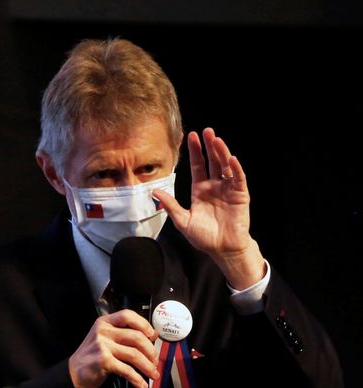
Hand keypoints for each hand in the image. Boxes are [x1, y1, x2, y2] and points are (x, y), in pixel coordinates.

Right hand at [68, 310, 159, 387]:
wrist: (73, 373)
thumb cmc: (92, 356)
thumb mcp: (105, 339)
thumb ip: (124, 335)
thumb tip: (152, 336)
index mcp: (104, 322)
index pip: (128, 315)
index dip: (144, 324)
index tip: (152, 335)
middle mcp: (103, 331)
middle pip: (136, 337)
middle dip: (151, 351)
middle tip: (155, 361)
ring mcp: (102, 345)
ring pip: (134, 354)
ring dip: (147, 366)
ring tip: (152, 374)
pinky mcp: (103, 361)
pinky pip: (127, 370)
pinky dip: (137, 379)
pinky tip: (141, 384)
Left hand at [153, 127, 265, 288]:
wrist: (222, 249)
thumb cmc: (204, 237)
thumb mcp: (183, 221)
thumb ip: (170, 205)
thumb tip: (154, 192)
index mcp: (200, 190)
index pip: (197, 166)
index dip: (195, 152)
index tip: (191, 137)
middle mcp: (214, 186)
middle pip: (212, 162)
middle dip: (209, 146)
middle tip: (206, 131)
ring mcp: (228, 189)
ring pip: (225, 166)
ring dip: (222, 153)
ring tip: (217, 139)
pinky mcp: (240, 196)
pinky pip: (238, 179)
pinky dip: (236, 169)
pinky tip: (232, 159)